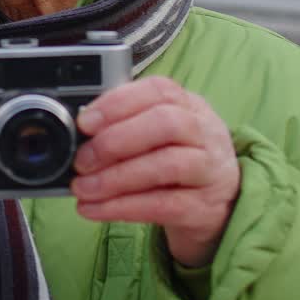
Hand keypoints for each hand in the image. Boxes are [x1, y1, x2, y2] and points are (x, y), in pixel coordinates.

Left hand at [71, 77, 239, 267]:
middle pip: (165, 124)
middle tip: (82, 160)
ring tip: (82, 189)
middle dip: (115, 140)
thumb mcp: (160, 135)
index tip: (85, 122)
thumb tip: (78, 135)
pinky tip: (95, 209)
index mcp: (189, 104)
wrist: (220, 204)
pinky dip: (123, 207)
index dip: (118, 103)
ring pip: (166, 165)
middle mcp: (205, 131)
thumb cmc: (179, 160)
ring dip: (115, 178)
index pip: (158, 90)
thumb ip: (126, 126)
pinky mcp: (205, 206)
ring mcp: (210, 169)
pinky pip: (163, 205)